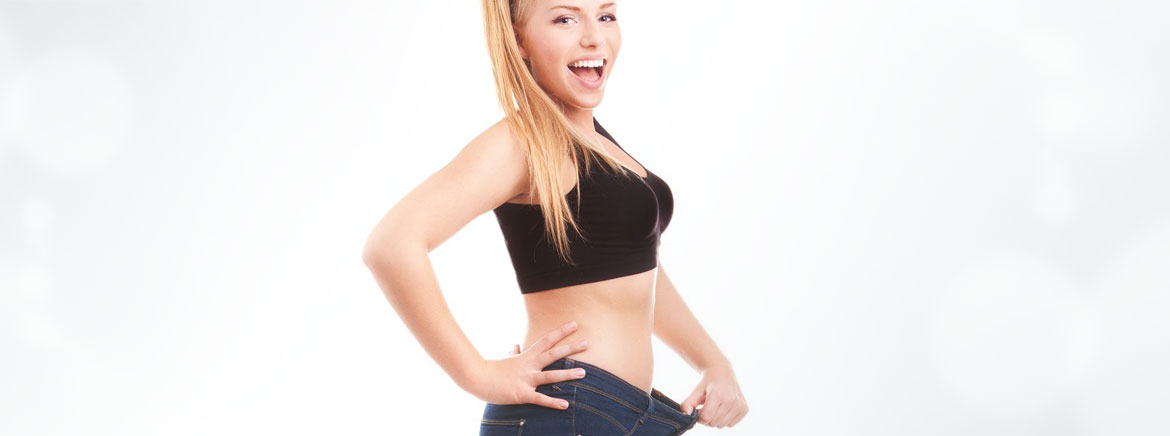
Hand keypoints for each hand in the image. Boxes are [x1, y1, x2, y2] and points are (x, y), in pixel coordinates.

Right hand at [467, 321, 590, 409]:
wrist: (477, 378)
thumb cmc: (492, 369)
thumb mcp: (505, 359)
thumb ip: (513, 353)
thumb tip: (515, 346)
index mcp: (527, 356)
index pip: (547, 340)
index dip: (561, 332)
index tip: (575, 325)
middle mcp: (529, 365)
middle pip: (553, 354)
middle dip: (571, 348)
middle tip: (587, 343)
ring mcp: (526, 379)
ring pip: (551, 376)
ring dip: (568, 374)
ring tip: (584, 373)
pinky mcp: (522, 394)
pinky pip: (540, 399)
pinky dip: (553, 402)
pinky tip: (565, 404)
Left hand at [680, 364, 748, 428]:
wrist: (722, 372)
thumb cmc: (708, 383)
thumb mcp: (696, 391)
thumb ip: (688, 404)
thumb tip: (685, 415)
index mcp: (717, 394)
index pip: (705, 417)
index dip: (699, 416)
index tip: (699, 409)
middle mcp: (730, 400)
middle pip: (713, 423)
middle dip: (707, 418)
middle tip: (707, 407)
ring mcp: (739, 404)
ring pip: (722, 425)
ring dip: (716, 419)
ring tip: (716, 407)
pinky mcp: (745, 408)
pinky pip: (731, 424)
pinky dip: (725, 419)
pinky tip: (724, 408)